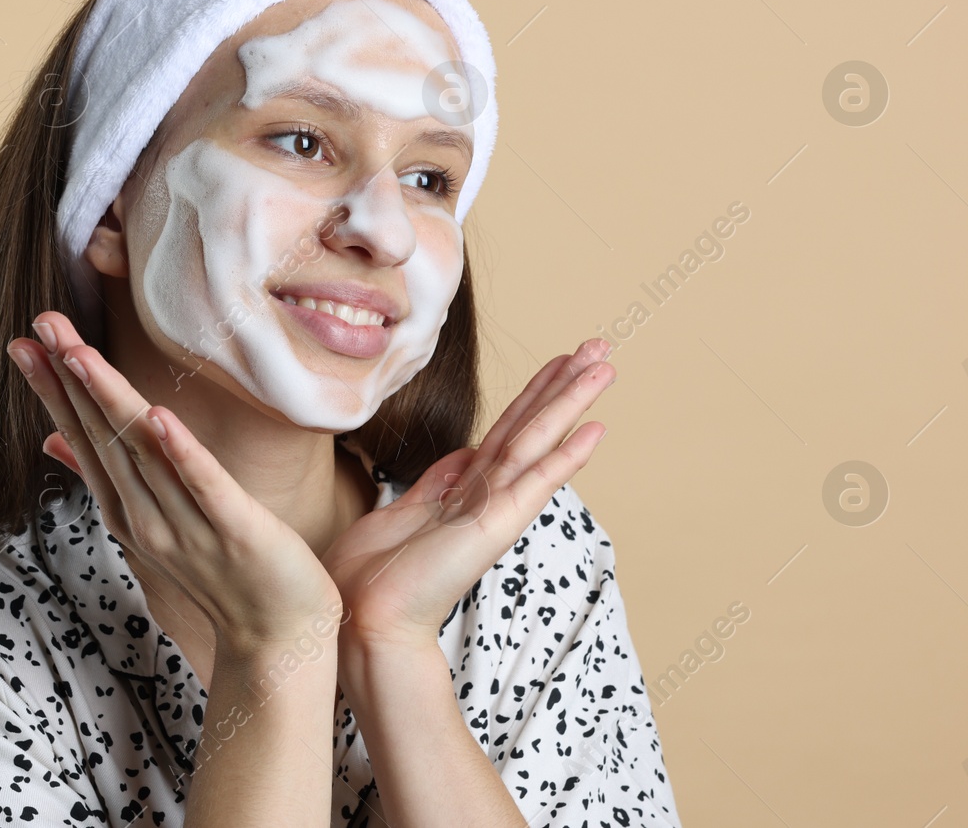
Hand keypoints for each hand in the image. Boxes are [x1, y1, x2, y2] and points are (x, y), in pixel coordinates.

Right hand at [8, 311, 342, 652]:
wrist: (278, 636)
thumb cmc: (222, 570)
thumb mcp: (153, 521)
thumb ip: (106, 477)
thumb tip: (52, 440)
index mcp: (126, 509)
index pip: (82, 438)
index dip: (53, 389)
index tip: (25, 343)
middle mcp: (146, 516)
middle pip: (102, 437)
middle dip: (69, 379)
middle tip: (40, 325)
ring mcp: (188, 526)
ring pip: (141, 453)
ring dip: (110, 401)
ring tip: (81, 354)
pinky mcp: (237, 530)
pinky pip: (204, 486)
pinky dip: (181, 453)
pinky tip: (159, 416)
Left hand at [321, 337, 614, 651]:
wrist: (363, 621)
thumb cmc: (371, 579)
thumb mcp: (399, 514)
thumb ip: (435, 485)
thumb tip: (462, 455)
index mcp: (462, 491)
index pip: (506, 430)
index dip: (533, 393)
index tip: (560, 361)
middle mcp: (484, 496)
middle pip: (530, 426)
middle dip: (563, 385)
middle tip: (599, 346)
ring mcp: (492, 510)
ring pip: (537, 442)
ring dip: (571, 403)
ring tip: (604, 366)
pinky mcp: (492, 526)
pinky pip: (534, 483)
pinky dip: (564, 457)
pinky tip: (594, 429)